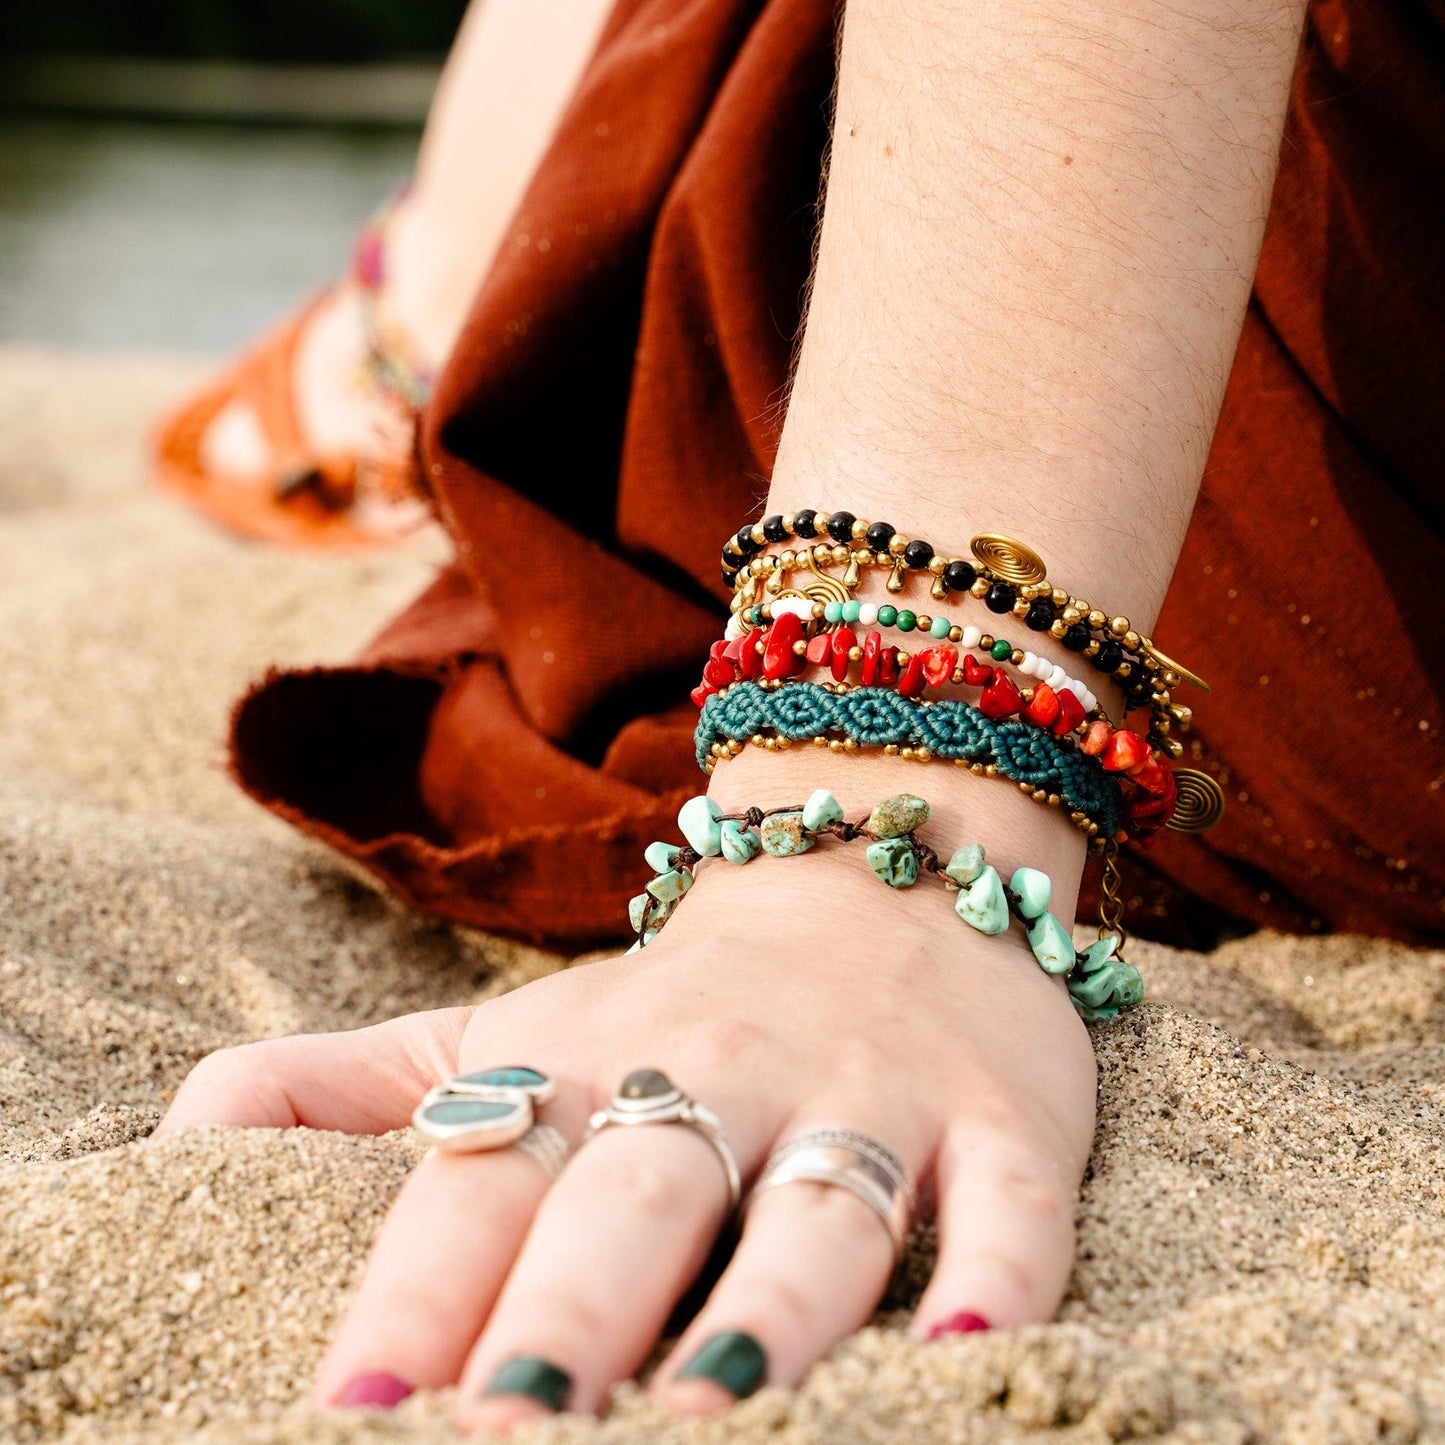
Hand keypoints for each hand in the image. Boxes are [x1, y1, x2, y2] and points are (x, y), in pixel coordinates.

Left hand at [157, 766, 1096, 1433]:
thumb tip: (174, 1141)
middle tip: (507, 1435)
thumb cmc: (673, 1000)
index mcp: (589, 1065)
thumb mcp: (507, 1028)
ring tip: (712, 1418)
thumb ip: (346, 1086)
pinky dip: (996, 1277)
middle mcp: (723, 1073)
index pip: (482, 1180)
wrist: (872, 863)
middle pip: (639, 1196)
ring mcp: (870, 1091)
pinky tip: (967, 1357)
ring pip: (819, 1208)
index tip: (345, 1420)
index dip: (413, 1296)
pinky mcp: (1002, 1112)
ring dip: (769, 1315)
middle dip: (574, 1316)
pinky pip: (1010, 1202)